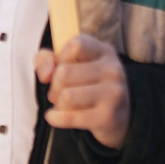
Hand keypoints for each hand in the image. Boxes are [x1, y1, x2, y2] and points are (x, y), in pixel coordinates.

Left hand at [35, 33, 129, 148]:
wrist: (119, 116)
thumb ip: (47, 59)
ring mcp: (112, 93)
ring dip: (57, 102)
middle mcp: (113, 70)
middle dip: (54, 85)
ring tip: (62, 104)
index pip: (75, 45)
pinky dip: (55, 118)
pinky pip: (69, 117)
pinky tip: (54, 116)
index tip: (60, 68)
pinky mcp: (107, 116)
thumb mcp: (72, 63)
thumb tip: (45, 75)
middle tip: (58, 92)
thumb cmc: (88, 84)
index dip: (60, 57)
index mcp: (105, 51)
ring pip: (66, 96)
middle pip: (64, 72)